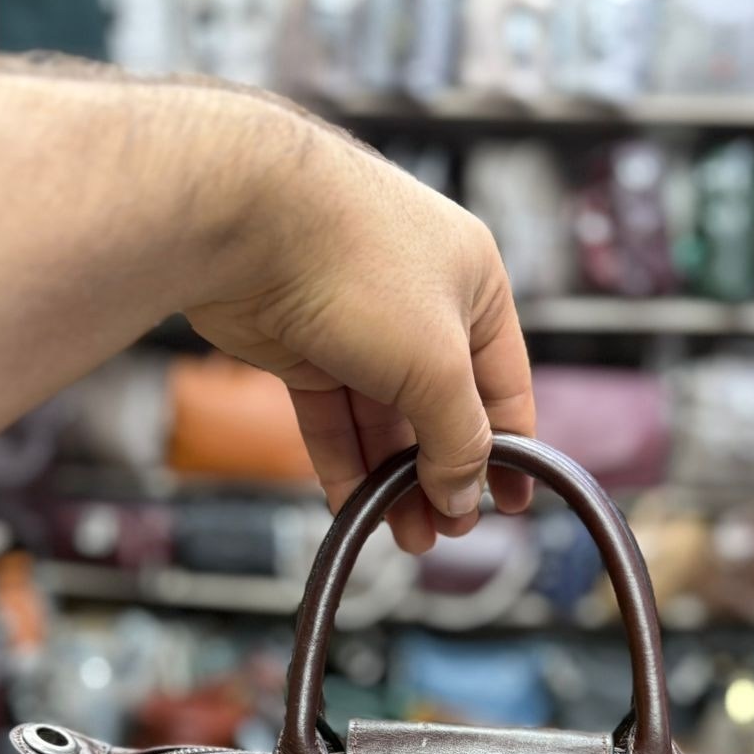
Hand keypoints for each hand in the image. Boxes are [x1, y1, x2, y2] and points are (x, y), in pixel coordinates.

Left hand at [185, 107, 534, 552]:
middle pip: (440, 407)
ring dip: (394, 479)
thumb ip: (459, 439)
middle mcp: (420, 298)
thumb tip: (465, 498)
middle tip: (444, 532)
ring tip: (405, 535)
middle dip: (442, 474)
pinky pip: (333, 415)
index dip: (510, 449)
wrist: (243, 217)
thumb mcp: (435, 366)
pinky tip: (353, 509)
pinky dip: (345, 461)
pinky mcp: (301, 341)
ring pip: (383, 416)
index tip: (511, 505)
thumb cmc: (356, 266)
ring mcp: (357, 319)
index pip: (504, 384)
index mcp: (474, 282)